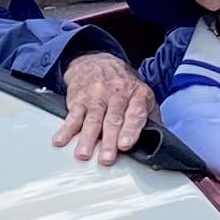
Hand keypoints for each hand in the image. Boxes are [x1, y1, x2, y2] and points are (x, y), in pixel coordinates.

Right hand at [55, 48, 157, 167]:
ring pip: (92, 119)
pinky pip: (72, 116)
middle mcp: (116, 94)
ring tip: (83, 155)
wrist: (97, 61)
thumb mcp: (142, 96)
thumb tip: (159, 142)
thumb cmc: (123, 86)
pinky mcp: (79, 99)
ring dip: (87, 138)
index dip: (131, 129)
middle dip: (109, 140)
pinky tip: (60, 140)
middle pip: (112, 119)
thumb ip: (150, 118)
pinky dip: (65, 129)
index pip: (135, 113)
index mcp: (136, 94)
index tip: (126, 144)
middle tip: (106, 158)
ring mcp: (96, 96)